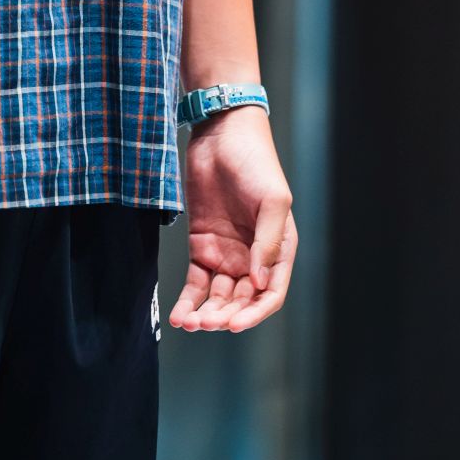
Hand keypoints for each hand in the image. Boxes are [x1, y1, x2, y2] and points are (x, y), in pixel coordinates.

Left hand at [167, 106, 296, 332]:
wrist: (220, 134)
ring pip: (218, 297)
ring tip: (189, 322)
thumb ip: (268, 242)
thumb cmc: (255, 162)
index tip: (235, 324)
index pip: (271, 293)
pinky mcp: (201, 245)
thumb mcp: (272, 200)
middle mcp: (254, 257)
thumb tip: (260, 283)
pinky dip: (188, 302)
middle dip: (226, 317)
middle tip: (206, 323)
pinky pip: (196, 283)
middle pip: (242, 301)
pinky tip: (180, 315)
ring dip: (206, 314)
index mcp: (279, 249)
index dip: (256, 313)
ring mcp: (227, 253)